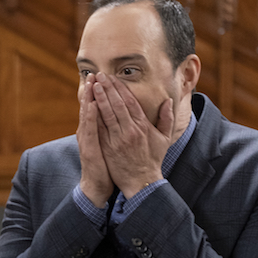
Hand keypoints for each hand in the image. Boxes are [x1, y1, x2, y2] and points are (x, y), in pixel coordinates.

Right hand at [77, 73, 113, 206]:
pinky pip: (89, 130)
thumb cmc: (105, 166)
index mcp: (94, 131)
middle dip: (92, 90)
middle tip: (93, 74)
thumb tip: (114, 119)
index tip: (100, 78)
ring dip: (88, 99)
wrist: (96, 186)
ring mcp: (86, 140)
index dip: (97, 93)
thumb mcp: (107, 146)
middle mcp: (88, 133)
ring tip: (90, 83)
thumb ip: (109, 131)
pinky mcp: (88, 148)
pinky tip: (92, 105)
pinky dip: (90, 117)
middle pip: (89, 107)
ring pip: (87, 115)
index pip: (95, 107)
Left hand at [91, 72, 174, 195]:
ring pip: (107, 114)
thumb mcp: (164, 139)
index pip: (131, 102)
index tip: (113, 78)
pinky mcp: (108, 148)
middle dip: (108, 88)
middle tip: (100, 75)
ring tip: (93, 86)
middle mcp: (130, 131)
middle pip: (117, 105)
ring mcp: (118, 140)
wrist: (141, 182)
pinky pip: (100, 129)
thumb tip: (168, 101)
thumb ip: (166, 119)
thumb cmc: (153, 160)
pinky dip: (94, 116)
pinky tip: (88, 106)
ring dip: (100, 98)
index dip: (121, 88)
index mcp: (143, 126)